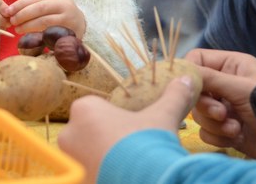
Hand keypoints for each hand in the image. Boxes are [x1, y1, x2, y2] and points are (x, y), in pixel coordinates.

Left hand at [0, 0, 85, 36]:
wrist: (82, 25)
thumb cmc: (59, 15)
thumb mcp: (50, 6)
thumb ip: (33, 7)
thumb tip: (9, 11)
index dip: (20, 3)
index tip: (8, 10)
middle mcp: (64, 4)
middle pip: (40, 7)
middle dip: (23, 14)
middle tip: (12, 20)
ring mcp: (68, 18)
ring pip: (45, 20)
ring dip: (28, 25)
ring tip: (17, 28)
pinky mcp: (68, 31)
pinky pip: (50, 32)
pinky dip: (38, 33)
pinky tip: (29, 35)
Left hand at [58, 77, 196, 183]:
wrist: (144, 181)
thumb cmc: (147, 144)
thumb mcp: (162, 117)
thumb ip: (172, 97)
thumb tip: (186, 80)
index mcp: (85, 109)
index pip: (95, 108)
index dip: (113, 119)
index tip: (129, 130)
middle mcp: (69, 133)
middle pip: (86, 133)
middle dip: (103, 141)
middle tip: (128, 150)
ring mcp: (69, 160)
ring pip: (83, 155)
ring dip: (100, 159)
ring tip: (124, 166)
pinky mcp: (74, 180)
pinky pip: (85, 173)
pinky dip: (98, 174)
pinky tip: (117, 177)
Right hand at [185, 48, 255, 160]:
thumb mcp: (241, 89)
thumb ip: (210, 78)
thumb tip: (181, 71)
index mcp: (231, 65)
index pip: (198, 59)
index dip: (189, 72)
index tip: (185, 86)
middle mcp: (225, 83)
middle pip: (195, 90)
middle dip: (207, 105)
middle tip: (222, 113)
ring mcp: (224, 107)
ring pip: (199, 113)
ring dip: (215, 123)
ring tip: (235, 127)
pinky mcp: (224, 129)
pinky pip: (206, 131)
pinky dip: (218, 136)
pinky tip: (236, 137)